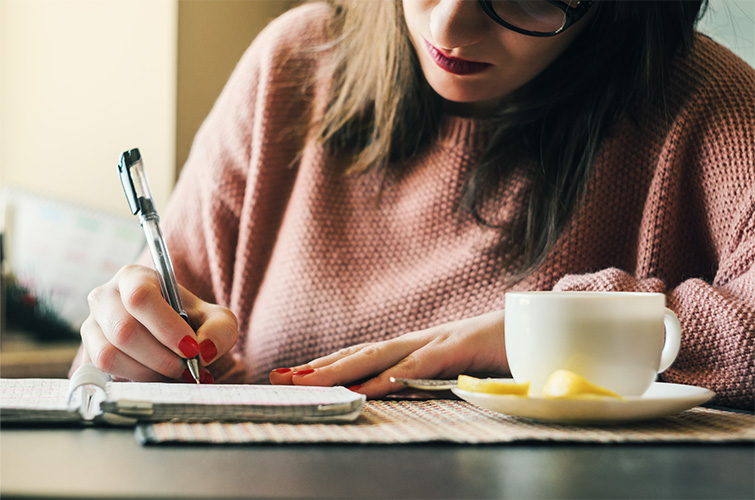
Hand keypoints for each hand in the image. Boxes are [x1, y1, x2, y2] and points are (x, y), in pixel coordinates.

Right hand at [78, 265, 237, 381]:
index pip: (140, 297)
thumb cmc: (192, 321)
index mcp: (134, 277)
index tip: (191, 348)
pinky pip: (102, 374)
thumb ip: (219, 331)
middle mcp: (105, 297)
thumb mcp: (217, 320)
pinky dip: (132, 382)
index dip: (166, 327)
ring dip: (147, 373)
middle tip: (186, 369)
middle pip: (123, 330)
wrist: (174, 336)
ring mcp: (90, 326)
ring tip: (173, 375)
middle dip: (160, 358)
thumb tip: (203, 351)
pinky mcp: (86, 354)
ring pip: (109, 354)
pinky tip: (155, 379)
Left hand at [269, 309, 507, 397]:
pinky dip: (397, 375)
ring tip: (309, 380)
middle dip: (318, 366)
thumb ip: (425, 378)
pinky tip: (373, 385)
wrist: (536, 327)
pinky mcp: (459, 348)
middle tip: (280, 376)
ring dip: (343, 369)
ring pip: (381, 356)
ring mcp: (436, 342)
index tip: (292, 375)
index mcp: (413, 347)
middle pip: (359, 354)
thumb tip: (396, 390)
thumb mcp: (452, 370)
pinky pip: (422, 365)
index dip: (326, 365)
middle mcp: (417, 341)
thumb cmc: (494, 350)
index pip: (361, 357)